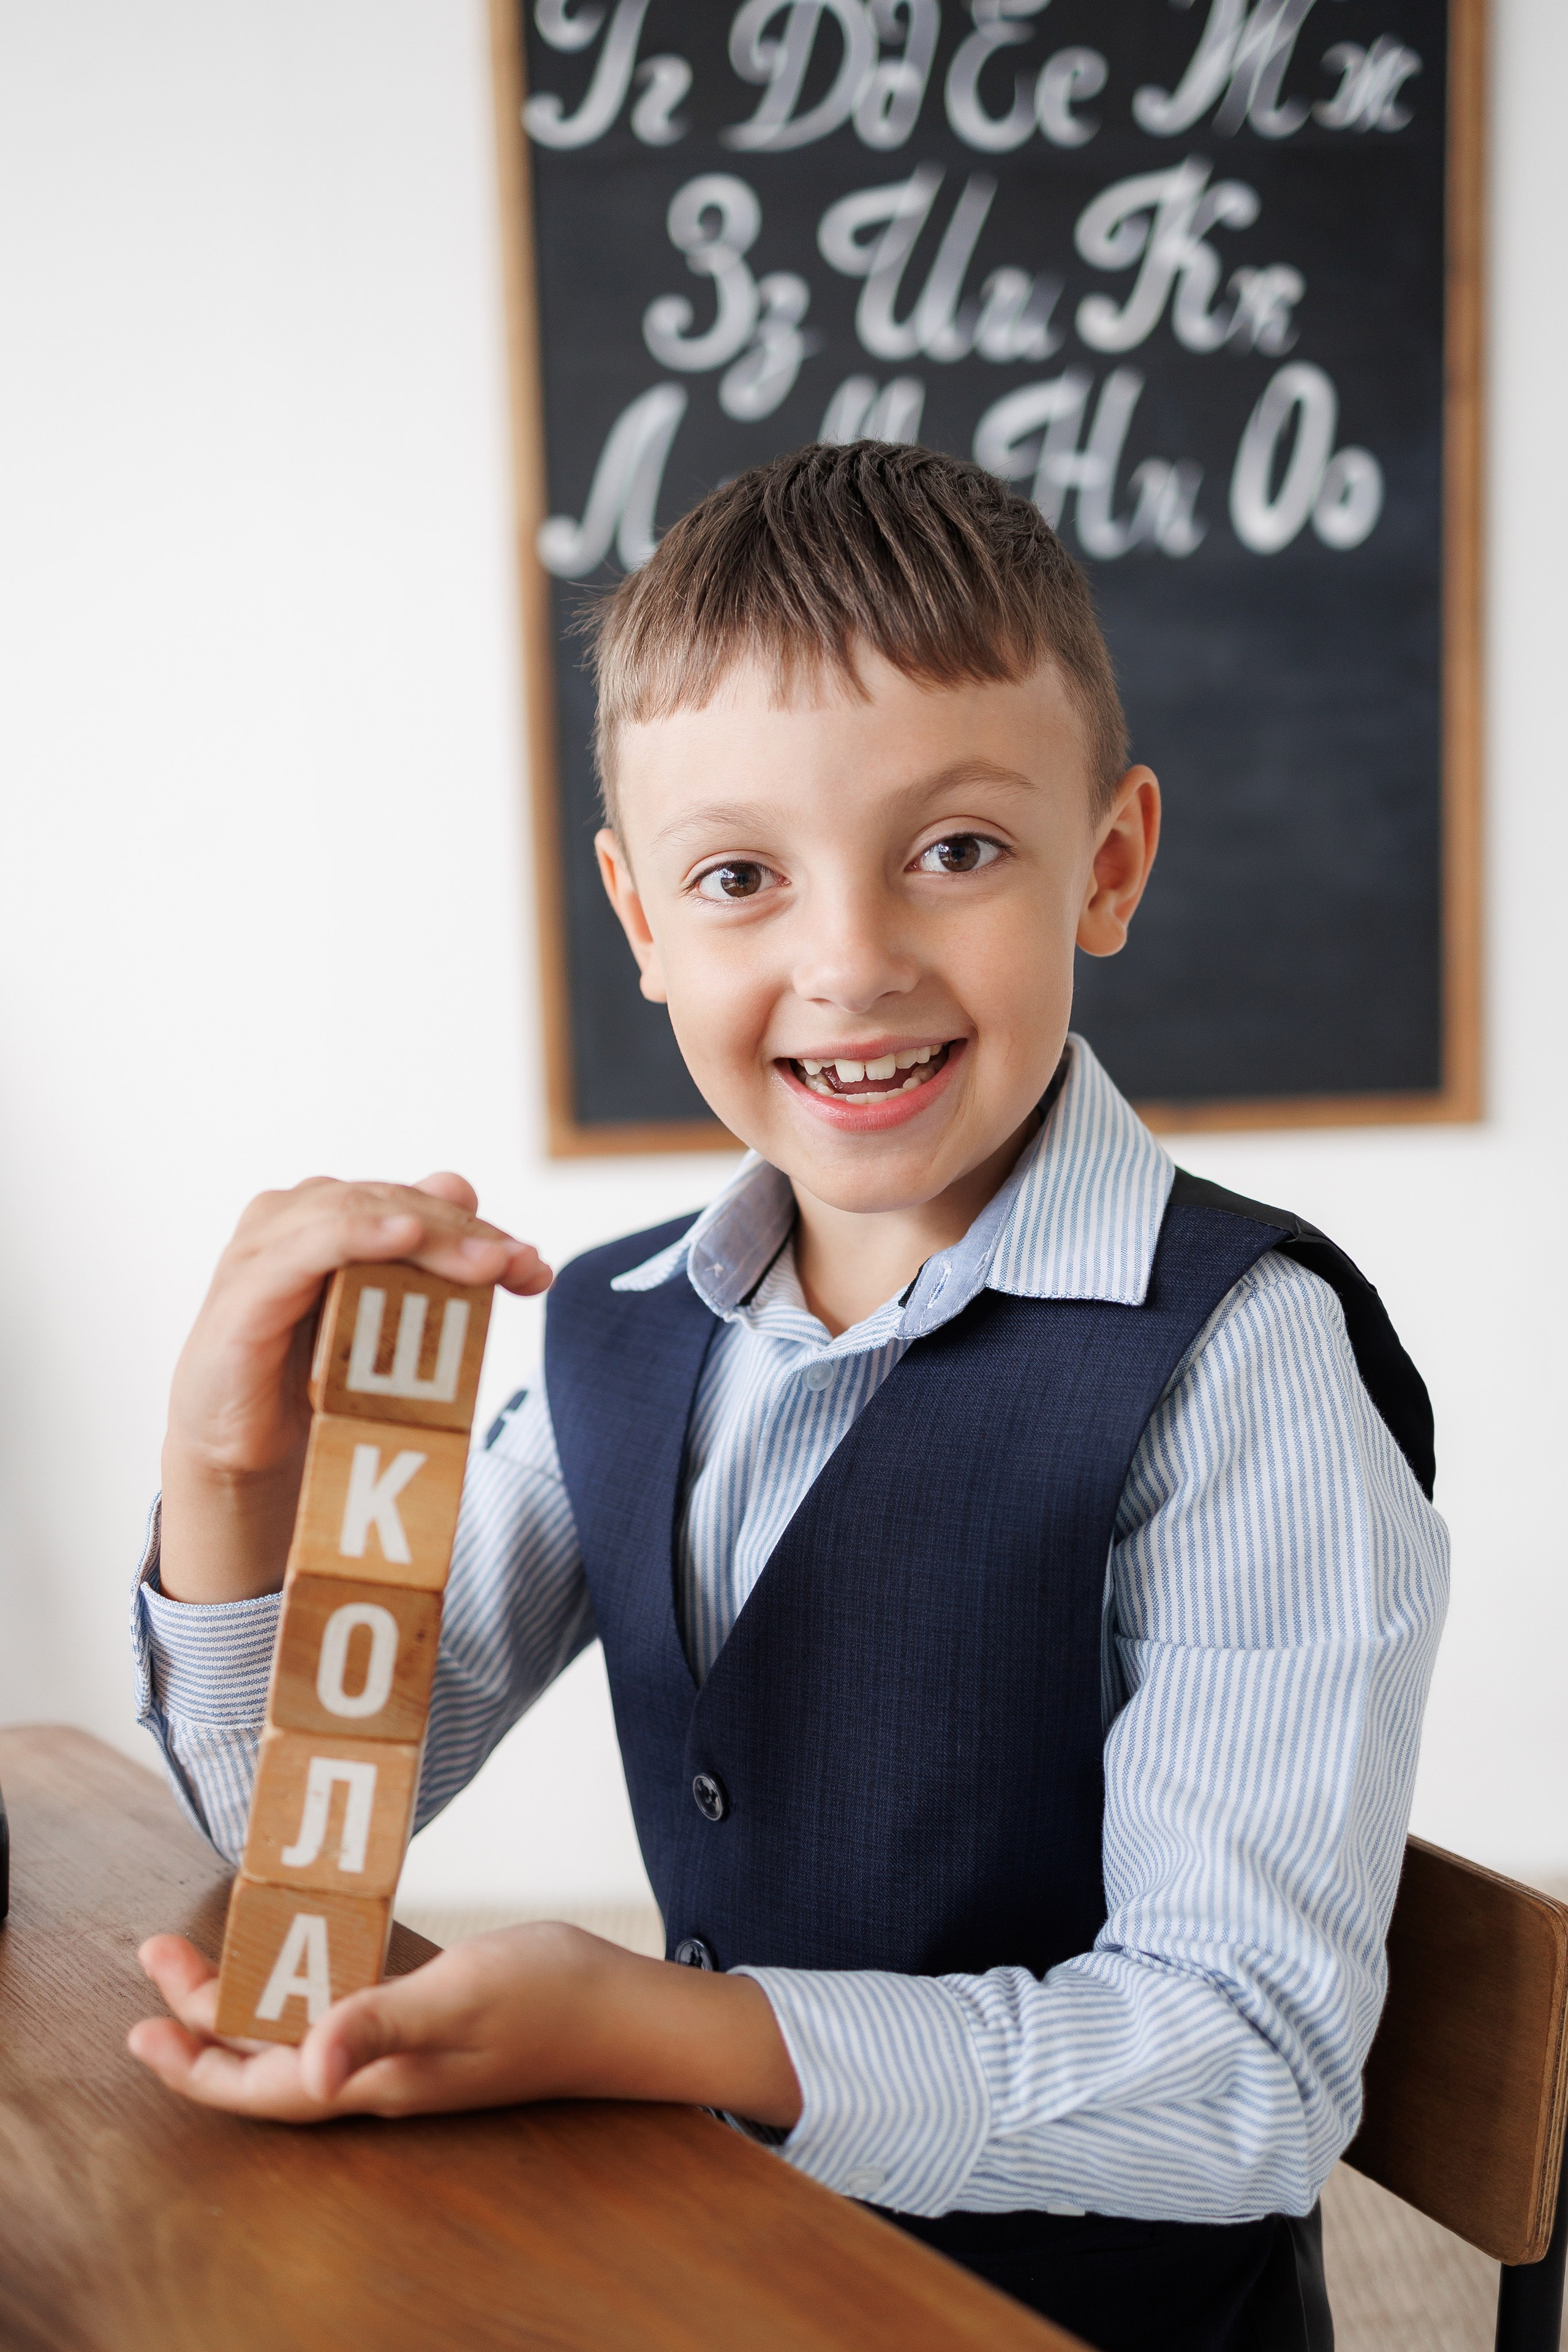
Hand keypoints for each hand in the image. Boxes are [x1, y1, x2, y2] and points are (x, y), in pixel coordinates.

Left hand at [129, 1925, 802, 2128]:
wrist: (632, 2015)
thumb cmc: (555, 1998)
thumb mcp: (463, 1993)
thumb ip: (382, 2023)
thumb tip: (310, 2068)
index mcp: (380, 2079)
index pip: (264, 2089)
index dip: (196, 2068)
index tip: (143, 2026)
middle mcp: (383, 2077)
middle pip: (269, 2064)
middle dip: (204, 2021)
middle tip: (159, 1960)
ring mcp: (410, 2055)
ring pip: (302, 2039)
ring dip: (247, 2004)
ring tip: (204, 1962)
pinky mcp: (434, 2026)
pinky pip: (344, 2016)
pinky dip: (305, 1988)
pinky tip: (302, 1957)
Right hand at [159, 1172, 551, 1601]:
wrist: (243, 1450)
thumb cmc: (311, 1377)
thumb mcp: (378, 1318)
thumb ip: (416, 1258)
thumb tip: (463, 1188)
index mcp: (328, 1214)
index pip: (417, 1205)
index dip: (480, 1231)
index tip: (536, 1270)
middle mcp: (294, 1216)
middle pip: (398, 1206)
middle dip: (468, 1238)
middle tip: (522, 1267)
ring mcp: (265, 1247)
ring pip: (364, 1214)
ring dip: (434, 1237)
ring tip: (488, 1263)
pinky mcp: (247, 1289)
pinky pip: (311, 1246)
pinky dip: (362, 1235)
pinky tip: (406, 1236)